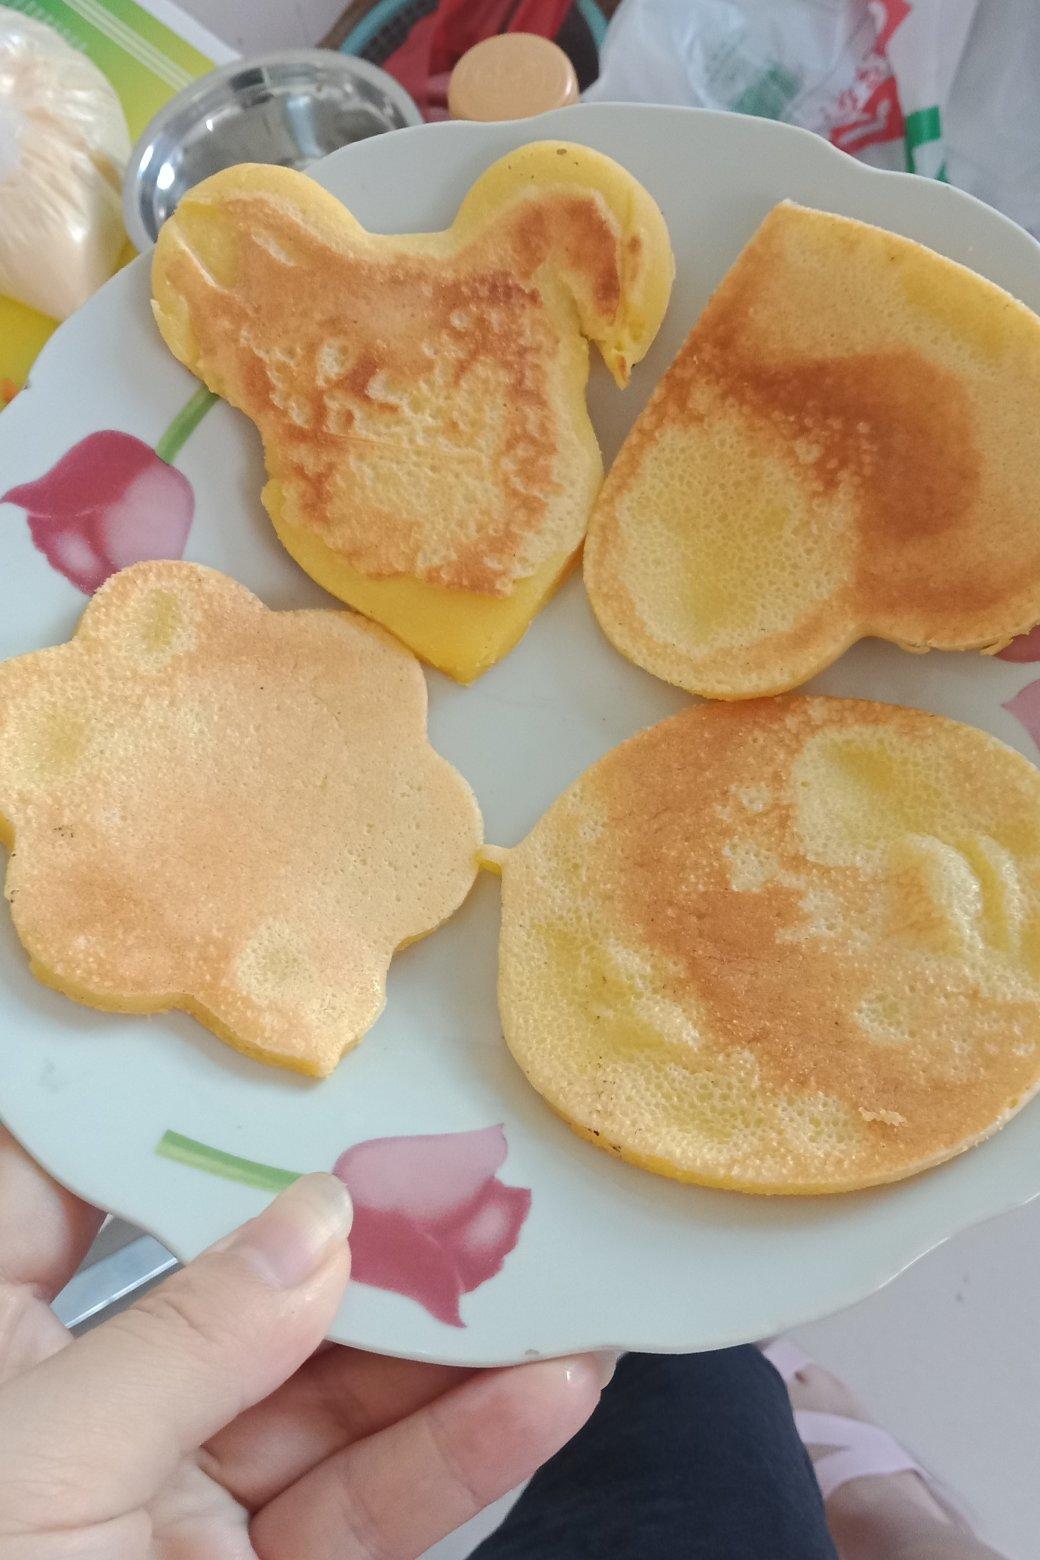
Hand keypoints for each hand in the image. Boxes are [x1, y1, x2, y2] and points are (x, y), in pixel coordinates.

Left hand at [0, 1127, 602, 1556]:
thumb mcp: (41, 1480)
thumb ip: (185, 1341)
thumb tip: (321, 1216)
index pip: (58, 1194)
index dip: (148, 1111)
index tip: (267, 1041)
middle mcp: (91, 1415)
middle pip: (237, 1289)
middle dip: (354, 1232)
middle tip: (465, 1158)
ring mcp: (180, 1508)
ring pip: (327, 1399)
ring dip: (443, 1342)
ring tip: (553, 1264)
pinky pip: (368, 1514)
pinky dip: (460, 1456)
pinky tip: (550, 1390)